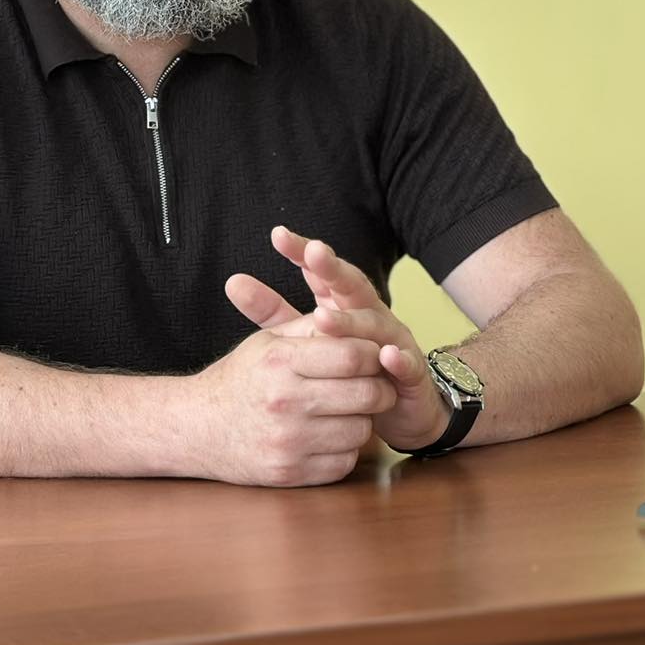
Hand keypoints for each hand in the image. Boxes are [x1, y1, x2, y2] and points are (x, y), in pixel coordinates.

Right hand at [186, 311, 397, 488]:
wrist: (197, 427)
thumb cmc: (239, 379)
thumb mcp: (267, 341)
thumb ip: (312, 328)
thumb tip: (358, 321)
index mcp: (281, 361)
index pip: (353, 356)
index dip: (373, 354)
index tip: (373, 356)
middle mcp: (285, 402)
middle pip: (366, 394)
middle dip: (381, 387)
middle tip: (376, 384)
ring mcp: (288, 442)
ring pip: (361, 431)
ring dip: (363, 420)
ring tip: (347, 410)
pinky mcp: (290, 473)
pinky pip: (344, 462)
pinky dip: (345, 449)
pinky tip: (330, 435)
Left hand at [226, 227, 451, 455]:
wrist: (397, 409)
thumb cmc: (347, 370)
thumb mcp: (305, 339)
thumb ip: (273, 312)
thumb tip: (233, 281)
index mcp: (344, 303)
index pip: (322, 272)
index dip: (304, 253)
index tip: (278, 235)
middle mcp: (370, 313)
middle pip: (351, 286)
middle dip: (333, 269)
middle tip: (313, 252)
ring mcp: (393, 341)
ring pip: (374, 324)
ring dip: (352, 320)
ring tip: (324, 317)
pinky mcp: (412, 373)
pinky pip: (408, 363)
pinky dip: (398, 359)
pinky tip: (386, 355)